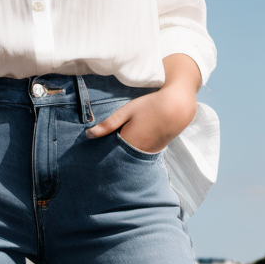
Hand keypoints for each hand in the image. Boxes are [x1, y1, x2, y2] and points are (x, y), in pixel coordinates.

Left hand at [85, 54, 199, 153]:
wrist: (176, 108)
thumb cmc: (149, 106)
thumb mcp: (126, 111)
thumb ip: (108, 124)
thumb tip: (88, 135)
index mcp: (128, 142)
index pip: (108, 153)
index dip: (99, 151)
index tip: (91, 150)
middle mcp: (138, 152)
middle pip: (118, 157)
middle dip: (109, 154)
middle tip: (99, 150)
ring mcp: (148, 154)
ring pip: (129, 157)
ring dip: (122, 153)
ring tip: (115, 146)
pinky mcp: (156, 152)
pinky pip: (139, 155)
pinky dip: (133, 152)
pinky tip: (130, 144)